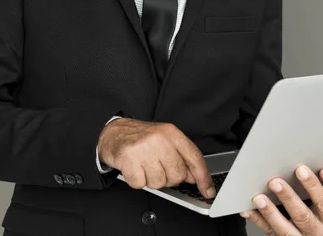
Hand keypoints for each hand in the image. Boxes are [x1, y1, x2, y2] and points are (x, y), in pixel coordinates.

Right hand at [97, 118, 215, 198]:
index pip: (194, 157)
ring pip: (160, 183)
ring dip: (152, 179)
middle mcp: (159, 139)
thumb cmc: (141, 138)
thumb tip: (195, 177)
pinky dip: (137, 180)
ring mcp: (144, 148)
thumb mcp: (165, 140)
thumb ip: (182, 156)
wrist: (114, 132)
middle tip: (159, 167)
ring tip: (145, 166)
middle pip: (178, 175)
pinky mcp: (128, 159)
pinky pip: (141, 184)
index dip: (203, 177)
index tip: (208, 190)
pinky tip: (135, 168)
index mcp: (171, 133)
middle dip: (169, 177)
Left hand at [240, 165, 322, 235]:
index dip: (313, 186)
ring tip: (260, 198)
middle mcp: (318, 231)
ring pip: (285, 230)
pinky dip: (257, 220)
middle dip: (288, 198)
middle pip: (302, 216)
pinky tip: (248, 210)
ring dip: (270, 213)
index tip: (301, 170)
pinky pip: (270, 232)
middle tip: (275, 182)